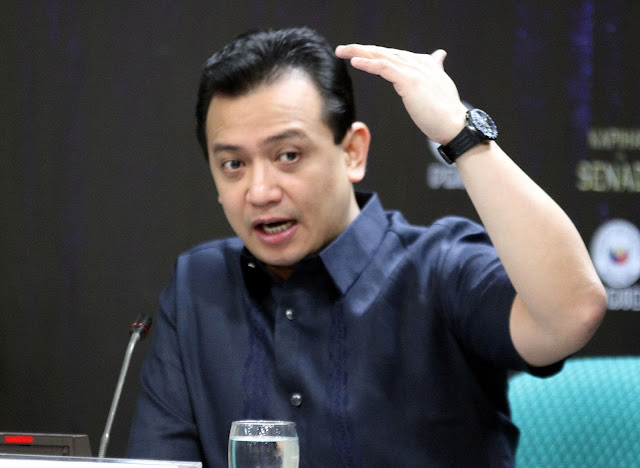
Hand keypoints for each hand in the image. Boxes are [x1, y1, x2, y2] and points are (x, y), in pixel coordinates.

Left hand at [335, 44, 467, 144]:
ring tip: (342, 51)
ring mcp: (414, 71)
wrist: (455, 125)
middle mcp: (419, 63)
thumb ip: (435, 69)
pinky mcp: (409, 80)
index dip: (376, 53)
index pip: (395, 55)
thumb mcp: (439, 85)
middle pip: (385, 52)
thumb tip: (439, 56)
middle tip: (343, 49)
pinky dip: (368, 63)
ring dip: (360, 52)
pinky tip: (354, 61)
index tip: (359, 53)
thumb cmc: (446, 113)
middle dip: (362, 49)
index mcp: (425, 64)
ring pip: (382, 56)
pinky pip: (384, 68)